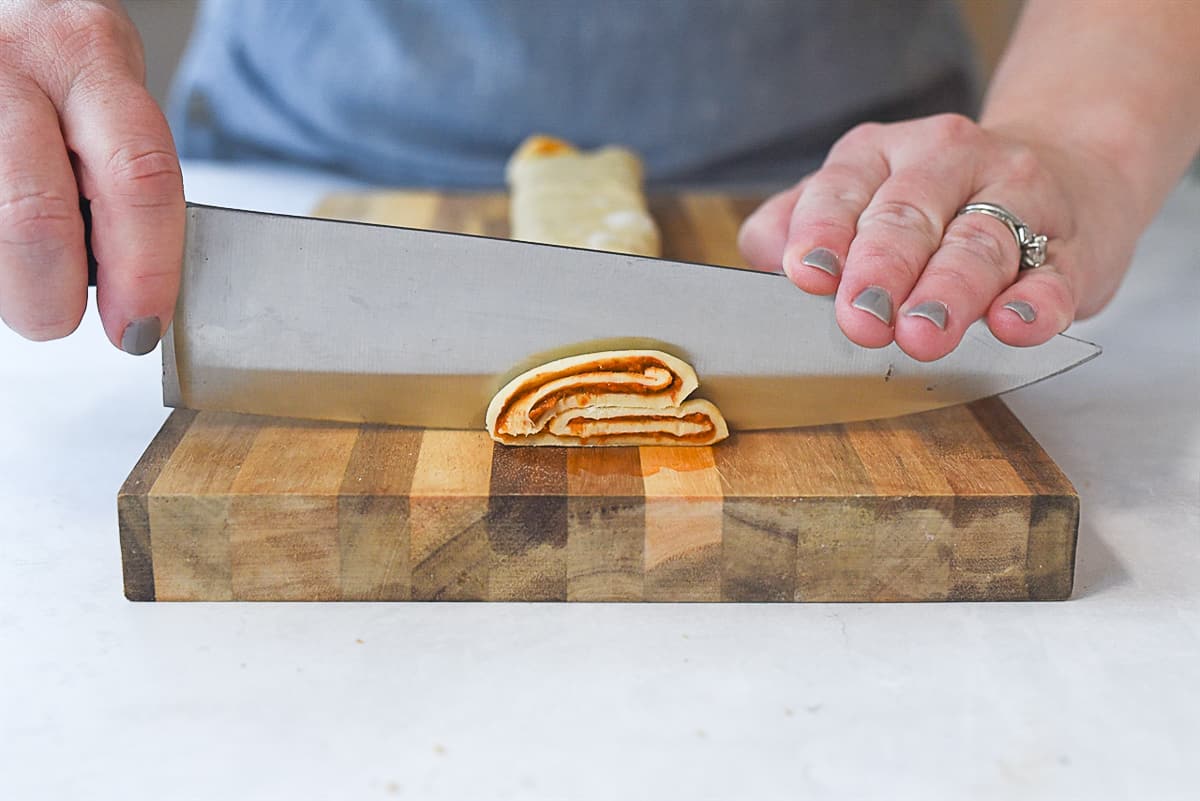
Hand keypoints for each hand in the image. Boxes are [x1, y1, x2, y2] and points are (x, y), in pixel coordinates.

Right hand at [0, 0, 182, 353]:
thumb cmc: (55, 58)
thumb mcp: (109, 89)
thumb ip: (126, 171)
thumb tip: (139, 285)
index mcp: (88, 59)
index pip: (139, 178)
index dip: (147, 270)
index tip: (143, 324)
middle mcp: (13, 70)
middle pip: (36, 219)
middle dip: (52, 298)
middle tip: (61, 317)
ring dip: (10, 281)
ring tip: (27, 270)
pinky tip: (6, 249)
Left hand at [738, 113, 1135, 360]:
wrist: (1066, 172)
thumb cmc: (935, 204)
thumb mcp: (859, 198)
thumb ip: (800, 223)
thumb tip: (765, 252)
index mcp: (880, 154)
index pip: (843, 190)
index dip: (823, 234)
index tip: (806, 276)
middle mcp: (948, 162)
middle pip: (908, 215)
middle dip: (881, 269)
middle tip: (860, 320)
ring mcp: (1017, 199)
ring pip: (979, 243)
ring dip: (949, 291)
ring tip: (923, 335)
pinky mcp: (1072, 247)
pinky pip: (1056, 275)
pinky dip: (1037, 302)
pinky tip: (1016, 323)